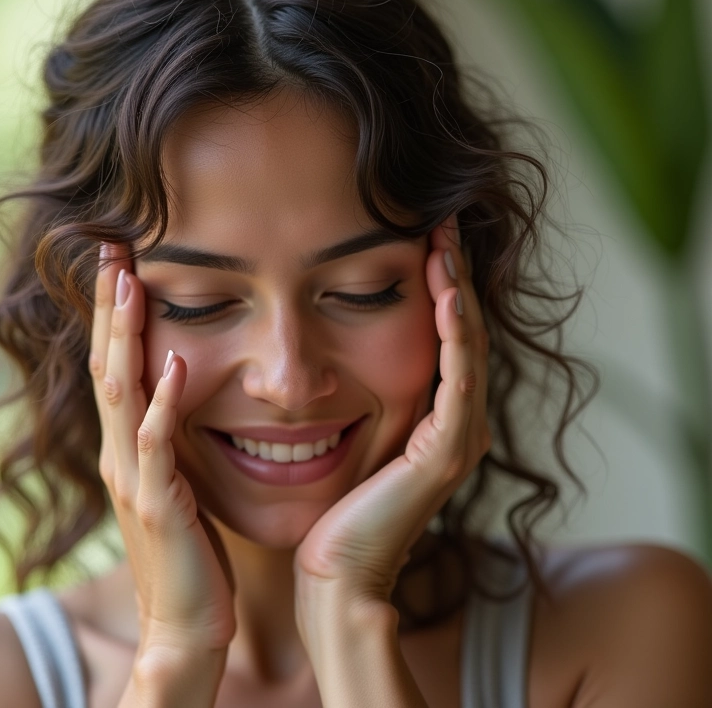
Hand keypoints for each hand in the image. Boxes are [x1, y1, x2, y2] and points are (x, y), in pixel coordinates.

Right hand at [89, 244, 235, 658]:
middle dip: (111, 308)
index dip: (116, 318)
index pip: (116, 367)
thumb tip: (180, 400)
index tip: (124, 266)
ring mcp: (134, 478)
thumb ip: (167, 445)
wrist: (185, 624)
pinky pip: (157, 444)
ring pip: (123, 394)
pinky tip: (174, 364)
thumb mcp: (173, 486)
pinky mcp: (158, 503)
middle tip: (114, 251)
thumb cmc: (187, 553)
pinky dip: (162, 402)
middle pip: (108, 366)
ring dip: (126, 337)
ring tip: (132, 284)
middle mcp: (120, 455)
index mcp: (127, 449)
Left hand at [294, 215, 490, 636]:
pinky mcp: (444, 455)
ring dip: (456, 294)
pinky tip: (444, 295)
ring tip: (444, 242)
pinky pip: (456, 383)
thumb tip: (333, 354)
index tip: (422, 236)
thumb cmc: (336, 513)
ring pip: (465, 349)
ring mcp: (455, 439)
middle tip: (439, 221)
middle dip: (451, 276)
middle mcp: (455, 424)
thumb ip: (361, 399)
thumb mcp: (352, 439)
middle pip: (461, 333)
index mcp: (436, 418)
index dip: (439, 285)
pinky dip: (453, 338)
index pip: (444, 336)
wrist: (336, 578)